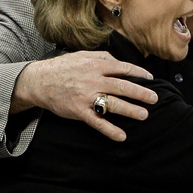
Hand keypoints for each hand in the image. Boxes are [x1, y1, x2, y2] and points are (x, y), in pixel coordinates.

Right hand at [11, 51, 158, 141]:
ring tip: (144, 115)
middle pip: (123, 87)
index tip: (151, 79)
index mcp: (96, 65)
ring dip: (130, 110)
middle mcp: (93, 80)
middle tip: (154, 99)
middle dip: (141, 93)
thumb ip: (103, 58)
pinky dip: (110, 130)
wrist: (38, 81)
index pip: (124, 69)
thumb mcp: (82, 55)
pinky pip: (97, 122)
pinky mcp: (79, 111)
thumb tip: (122, 63)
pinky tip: (121, 136)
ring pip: (113, 104)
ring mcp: (86, 97)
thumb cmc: (63, 67)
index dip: (140, 74)